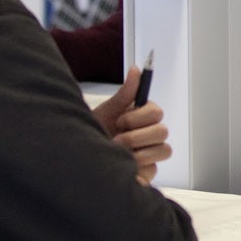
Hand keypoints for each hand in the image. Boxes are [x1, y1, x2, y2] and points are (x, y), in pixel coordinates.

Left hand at [91, 65, 171, 183]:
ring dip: (139, 152)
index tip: (120, 121)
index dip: (139, 117)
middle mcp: (148, 135)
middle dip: (137, 136)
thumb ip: (124, 94)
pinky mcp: (147, 171)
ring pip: (163, 149)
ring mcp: (150, 153)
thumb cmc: (90, 135)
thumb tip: (136, 69)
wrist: (76, 160)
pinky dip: (138, 167)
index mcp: (141, 118)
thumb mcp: (105, 113)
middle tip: (116, 140)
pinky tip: (123, 166)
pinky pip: (154, 168)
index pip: (157, 112)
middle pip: (162, 131)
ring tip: (118, 155)